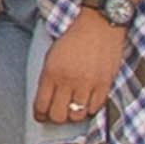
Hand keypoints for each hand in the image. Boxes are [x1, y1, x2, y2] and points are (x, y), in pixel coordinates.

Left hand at [37, 8, 120, 129]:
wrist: (98, 26)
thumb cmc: (72, 39)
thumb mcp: (50, 55)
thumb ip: (47, 78)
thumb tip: (45, 101)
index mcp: (51, 73)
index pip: (41, 105)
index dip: (39, 115)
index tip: (41, 116)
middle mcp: (68, 81)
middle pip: (58, 115)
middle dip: (56, 117)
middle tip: (58, 113)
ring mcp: (88, 84)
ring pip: (77, 115)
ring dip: (74, 114)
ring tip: (73, 108)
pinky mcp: (104, 84)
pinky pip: (95, 108)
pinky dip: (90, 109)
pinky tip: (87, 102)